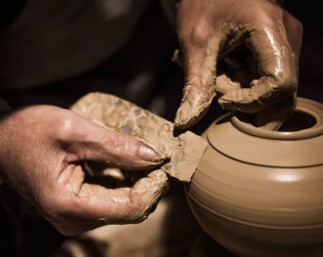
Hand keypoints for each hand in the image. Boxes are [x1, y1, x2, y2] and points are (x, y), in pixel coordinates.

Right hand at [0, 105, 167, 235]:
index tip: (162, 164)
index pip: (130, 208)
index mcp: (68, 204)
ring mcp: (74, 219)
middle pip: (129, 210)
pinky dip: (124, 185)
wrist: (2, 142)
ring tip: (139, 157)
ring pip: (123, 208)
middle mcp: (72, 220)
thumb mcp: (74, 130)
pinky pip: (112, 203)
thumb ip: (115, 145)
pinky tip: (125, 165)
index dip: (152, 187)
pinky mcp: (77, 212)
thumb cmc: (29, 132)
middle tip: (155, 157)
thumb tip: (153, 156)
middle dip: (147, 184)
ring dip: (137, 184)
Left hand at [173, 0, 302, 128]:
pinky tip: (229, 76)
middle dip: (252, 107)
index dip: (254, 102)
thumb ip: (195, 84)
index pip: (281, 83)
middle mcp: (288, 36)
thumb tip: (184, 123)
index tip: (224, 100)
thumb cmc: (202, 4)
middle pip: (285, 94)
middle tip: (222, 98)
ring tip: (223, 83)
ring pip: (279, 93)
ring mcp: (287, 44)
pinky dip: (249, 91)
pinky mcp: (280, 50)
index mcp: (270, 28)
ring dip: (249, 101)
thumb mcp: (194, 43)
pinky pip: (272, 83)